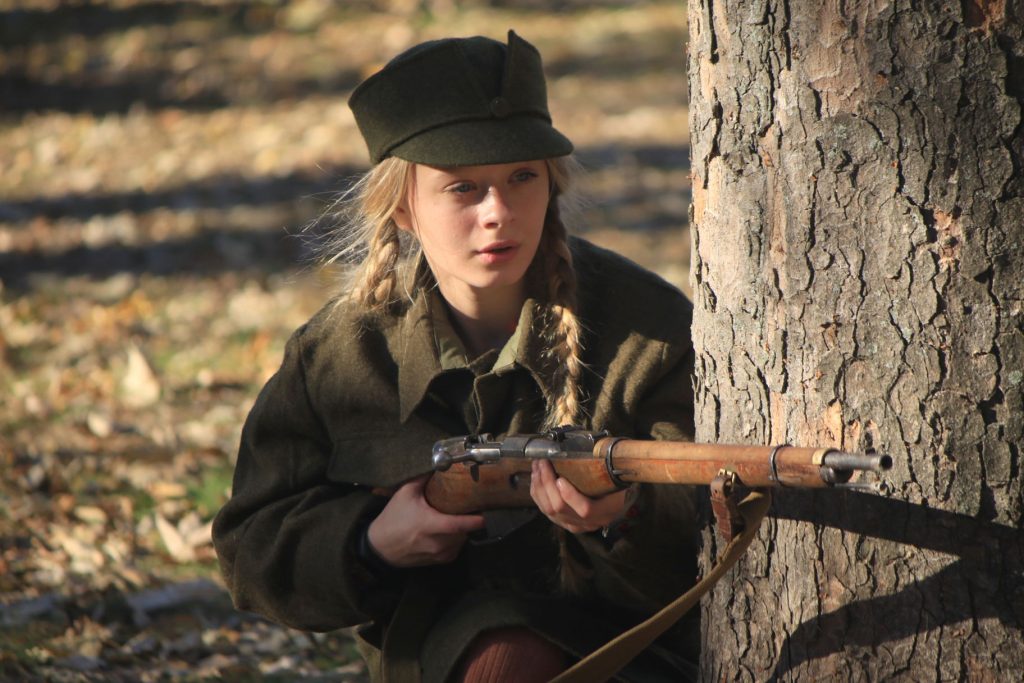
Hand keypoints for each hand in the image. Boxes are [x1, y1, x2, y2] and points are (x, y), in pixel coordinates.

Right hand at [367, 475, 485, 567]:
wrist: (380, 547)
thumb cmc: (393, 518)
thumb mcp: (405, 494)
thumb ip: (422, 478)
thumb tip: (439, 464)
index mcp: (430, 524)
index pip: (460, 524)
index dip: (476, 519)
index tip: (486, 509)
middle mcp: (437, 542)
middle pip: (465, 531)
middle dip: (470, 519)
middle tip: (471, 506)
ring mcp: (439, 554)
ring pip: (463, 540)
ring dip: (464, 530)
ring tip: (459, 516)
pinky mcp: (439, 561)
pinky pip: (457, 549)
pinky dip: (457, 540)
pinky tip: (450, 530)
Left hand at [529, 459, 629, 533]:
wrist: (618, 501)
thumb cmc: (617, 484)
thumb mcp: (617, 476)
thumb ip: (604, 466)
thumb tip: (591, 446)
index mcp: (607, 510)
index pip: (586, 509)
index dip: (570, 496)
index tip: (560, 478)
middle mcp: (590, 522)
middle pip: (560, 509)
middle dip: (547, 483)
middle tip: (543, 463)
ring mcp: (575, 524)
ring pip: (549, 511)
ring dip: (539, 487)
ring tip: (537, 467)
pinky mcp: (564, 522)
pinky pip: (545, 510)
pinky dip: (537, 493)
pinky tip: (536, 478)